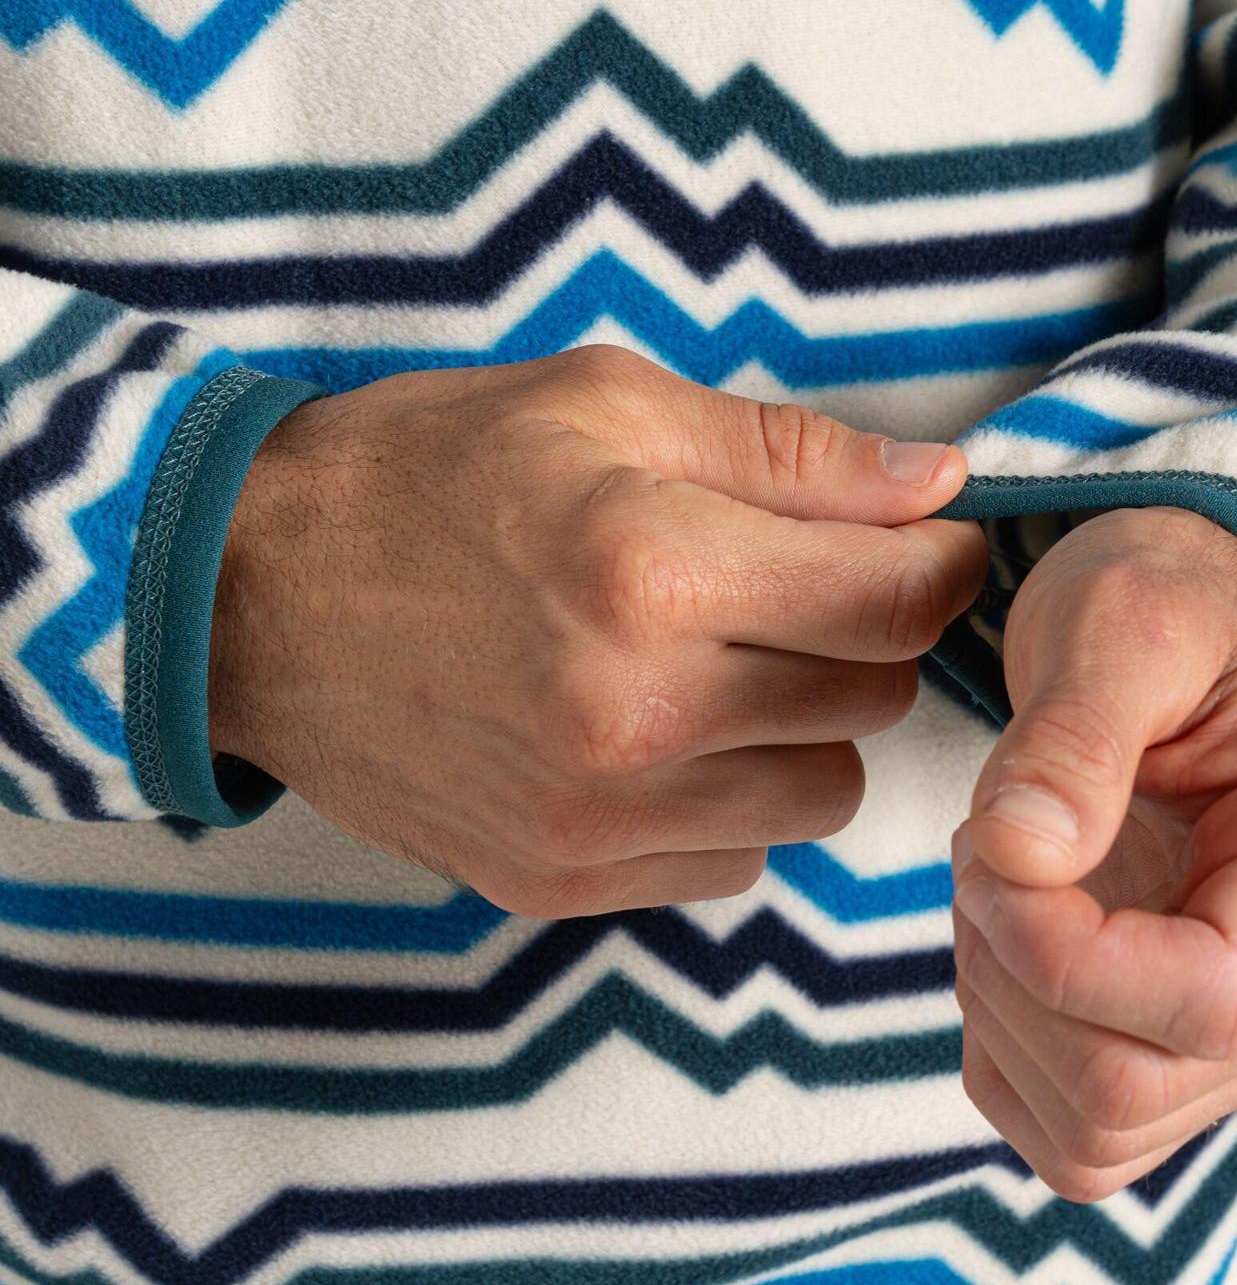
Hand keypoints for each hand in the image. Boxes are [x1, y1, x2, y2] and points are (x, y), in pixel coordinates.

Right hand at [209, 344, 989, 915]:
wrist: (252, 593)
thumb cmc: (430, 473)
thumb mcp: (606, 404)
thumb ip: (790, 453)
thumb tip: (937, 485)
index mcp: (657, 572)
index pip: (897, 601)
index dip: (933, 565)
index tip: (916, 547)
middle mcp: (638, 715)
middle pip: (875, 700)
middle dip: (861, 636)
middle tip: (790, 589)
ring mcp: (598, 817)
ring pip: (821, 795)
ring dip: (804, 729)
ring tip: (723, 666)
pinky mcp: (561, 880)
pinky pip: (734, 862)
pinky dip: (730, 801)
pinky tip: (662, 738)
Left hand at [950, 506, 1236, 1201]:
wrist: (1185, 653)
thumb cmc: (1169, 620)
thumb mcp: (1118, 626)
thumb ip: (1072, 736)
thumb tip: (1023, 853)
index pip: (1215, 994)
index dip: (1064, 954)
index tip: (993, 853)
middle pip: (1134, 1082)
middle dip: (1010, 973)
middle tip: (983, 849)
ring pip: (1099, 1127)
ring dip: (1001, 1008)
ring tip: (1002, 881)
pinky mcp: (1198, 1063)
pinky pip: (1079, 1135)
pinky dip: (1007, 1050)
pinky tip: (1012, 940)